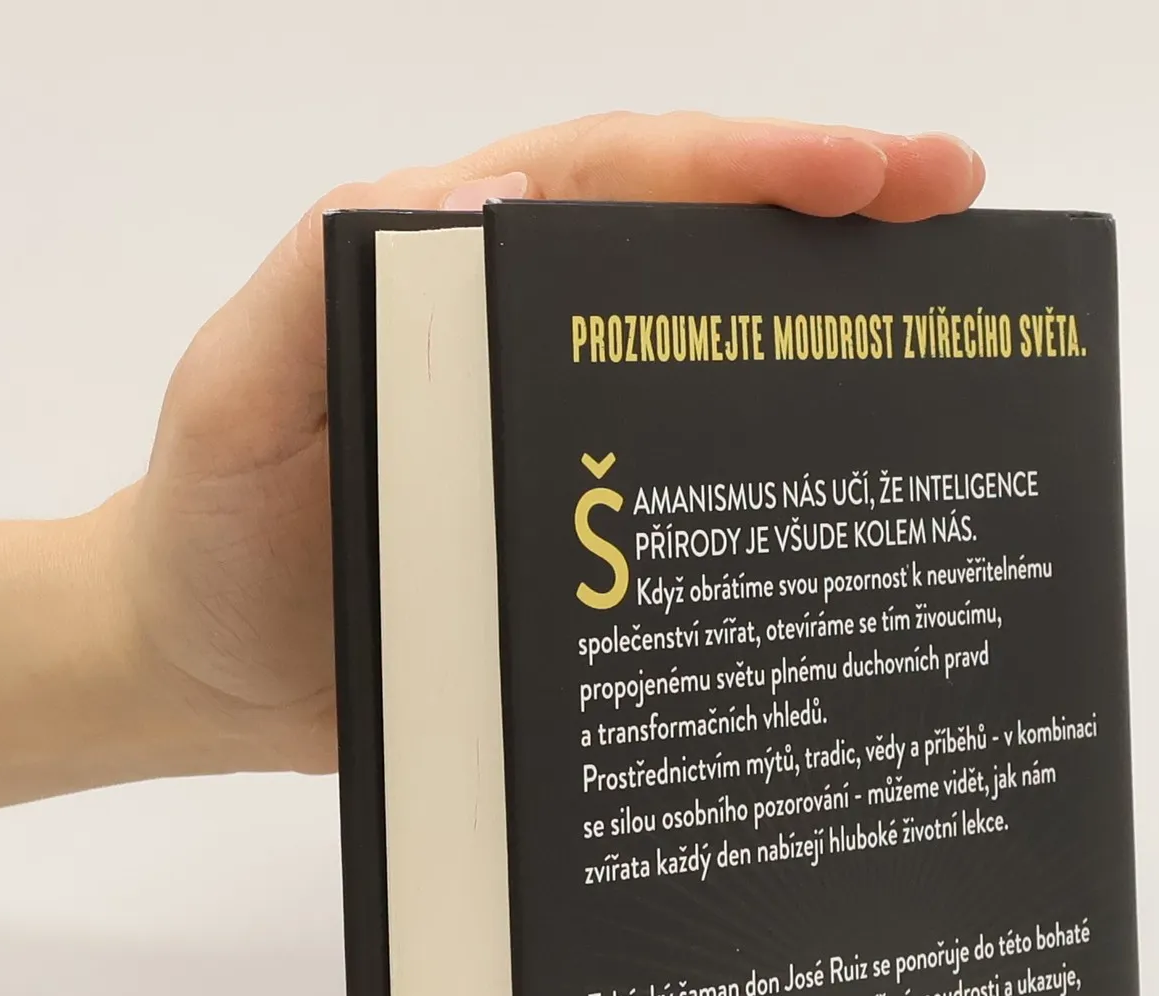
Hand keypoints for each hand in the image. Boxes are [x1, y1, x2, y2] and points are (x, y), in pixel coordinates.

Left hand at [114, 113, 985, 775]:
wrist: (197, 671)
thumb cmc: (209, 520)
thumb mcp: (240, 385)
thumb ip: (332, 281)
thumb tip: (507, 204)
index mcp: (465, 268)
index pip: (629, 178)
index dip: (758, 161)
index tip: (878, 170)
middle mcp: (535, 340)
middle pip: (702, 250)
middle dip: (839, 214)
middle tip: (961, 211)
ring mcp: (570, 440)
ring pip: (718, 365)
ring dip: (832, 335)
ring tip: (954, 328)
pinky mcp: (586, 540)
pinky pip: (695, 494)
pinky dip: (780, 479)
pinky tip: (858, 492)